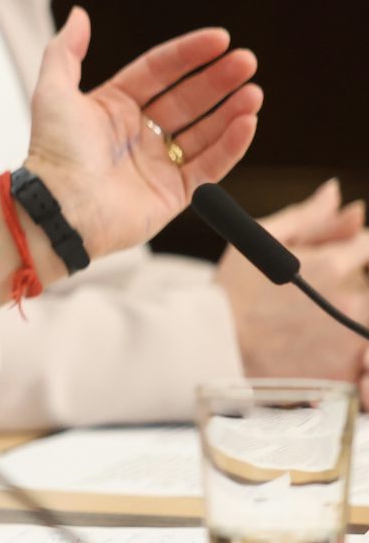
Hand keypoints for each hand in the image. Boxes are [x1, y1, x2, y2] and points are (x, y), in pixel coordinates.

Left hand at [20, 7, 260, 271]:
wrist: (60, 207)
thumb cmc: (54, 151)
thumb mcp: (53, 92)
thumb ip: (66, 51)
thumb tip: (80, 14)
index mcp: (112, 107)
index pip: (158, 71)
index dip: (188, 54)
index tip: (220, 38)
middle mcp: (137, 133)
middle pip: (187, 98)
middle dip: (218, 80)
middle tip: (247, 61)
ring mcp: (157, 163)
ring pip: (204, 131)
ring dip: (231, 110)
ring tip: (254, 92)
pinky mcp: (174, 194)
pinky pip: (210, 166)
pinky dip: (231, 145)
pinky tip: (248, 122)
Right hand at [217, 179, 368, 397]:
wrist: (215, 346)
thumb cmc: (233, 291)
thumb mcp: (261, 241)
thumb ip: (309, 216)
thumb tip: (338, 193)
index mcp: (333, 265)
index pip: (367, 245)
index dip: (353, 246)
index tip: (334, 256)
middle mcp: (352, 303)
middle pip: (367, 283)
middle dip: (347, 280)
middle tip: (305, 295)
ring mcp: (354, 343)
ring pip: (362, 316)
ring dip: (345, 313)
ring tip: (306, 322)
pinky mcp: (350, 374)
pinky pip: (363, 360)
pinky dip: (347, 350)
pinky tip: (313, 346)